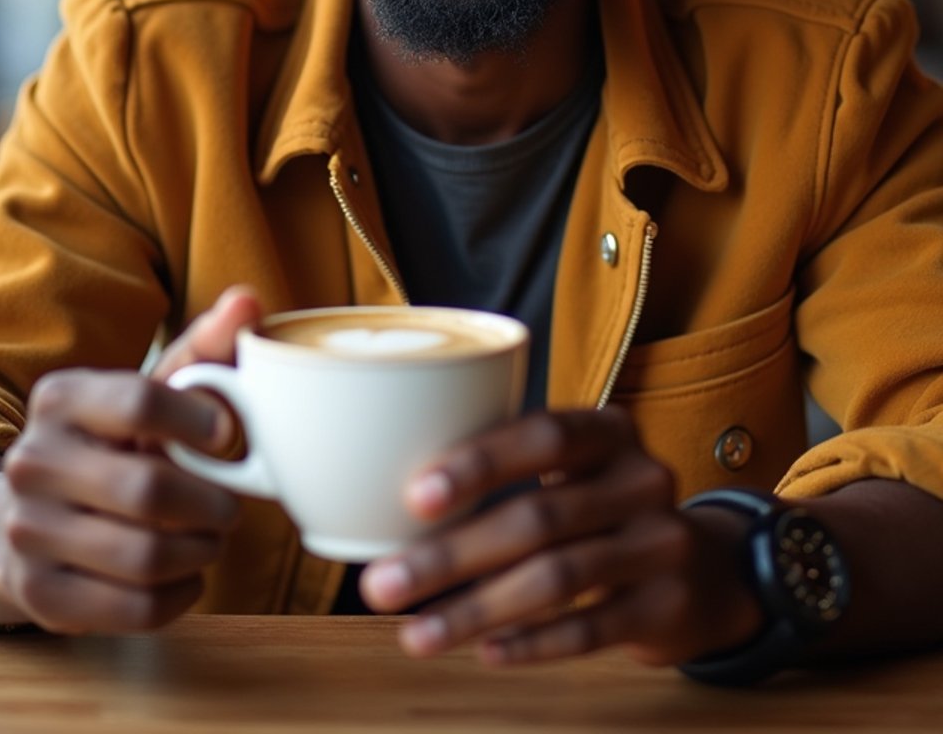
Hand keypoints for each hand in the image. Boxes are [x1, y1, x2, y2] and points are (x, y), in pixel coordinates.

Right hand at [0, 286, 261, 633]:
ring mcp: (27, 531)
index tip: (228, 437)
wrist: (29, 513)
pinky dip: (180, 595)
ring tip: (210, 538)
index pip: (140, 402)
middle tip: (230, 506)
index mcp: (61, 398)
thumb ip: (206, 347)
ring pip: (145, 557)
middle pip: (148, 490)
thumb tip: (248, 300)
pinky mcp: (39, 596)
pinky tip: (186, 574)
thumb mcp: (153, 389)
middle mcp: (32, 461)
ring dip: (200, 552)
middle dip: (211, 503)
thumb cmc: (116, 440)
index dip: (197, 422)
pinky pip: (133, 608)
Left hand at [359, 405, 762, 666]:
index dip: (480, 462)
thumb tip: (383, 496)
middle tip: (381, 585)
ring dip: (475, 610)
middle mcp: (643, 479)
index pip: (544, 435)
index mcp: (610, 430)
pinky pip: (590, 629)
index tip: (415, 496)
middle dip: (451, 555)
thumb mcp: (574, 471)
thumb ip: (507, 469)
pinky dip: (532, 644)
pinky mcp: (668, 607)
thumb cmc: (601, 509)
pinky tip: (483, 652)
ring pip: (558, 579)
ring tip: (414, 634)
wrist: (702, 569)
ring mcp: (662, 545)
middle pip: (539, 517)